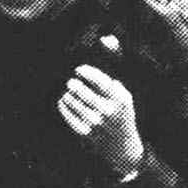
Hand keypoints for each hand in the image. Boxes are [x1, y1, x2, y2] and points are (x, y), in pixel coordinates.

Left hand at [59, 42, 145, 177]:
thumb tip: (106, 38)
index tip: (79, 70)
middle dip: (74, 84)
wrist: (123, 150)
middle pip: (84, 91)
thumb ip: (115, 66)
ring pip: (75, 103)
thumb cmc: (122, 115)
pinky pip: (70, 117)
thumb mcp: (124, 93)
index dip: (87, 73)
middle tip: (71, 81)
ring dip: (68, 95)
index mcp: (121, 99)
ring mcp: (96, 123)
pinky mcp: (86, 135)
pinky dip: (64, 108)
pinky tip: (63, 103)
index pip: (100, 81)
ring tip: (67, 91)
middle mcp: (109, 111)